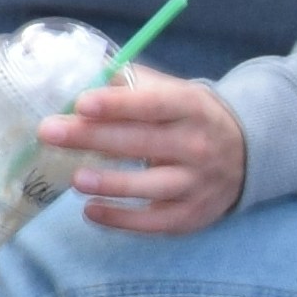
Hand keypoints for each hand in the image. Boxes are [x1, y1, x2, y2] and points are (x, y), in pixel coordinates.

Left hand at [43, 65, 247, 235]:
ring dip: (111, 183)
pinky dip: (121, 219)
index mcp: (192, 108)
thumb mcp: (174, 93)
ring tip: (75, 179)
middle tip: (49, 132)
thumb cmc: (192, 119)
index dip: (117, 104)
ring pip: (150, 187)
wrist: (246, 155)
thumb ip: (131, 85)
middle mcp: (198, 146)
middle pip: (142, 143)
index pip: (153, 105)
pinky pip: (153, 222)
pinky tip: (91, 211)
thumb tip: (78, 74)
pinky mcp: (190, 215)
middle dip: (93, 137)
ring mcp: (196, 184)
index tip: (81, 103)